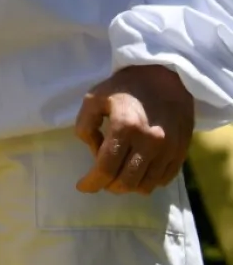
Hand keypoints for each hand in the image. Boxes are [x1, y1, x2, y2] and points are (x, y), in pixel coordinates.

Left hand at [74, 64, 193, 194]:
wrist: (166, 77)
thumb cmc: (126, 87)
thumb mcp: (94, 98)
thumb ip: (86, 126)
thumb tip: (93, 153)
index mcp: (125, 127)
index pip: (106, 167)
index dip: (92, 182)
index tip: (83, 187)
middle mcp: (149, 142)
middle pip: (126, 181)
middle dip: (108, 185)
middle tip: (100, 179)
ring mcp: (168, 150)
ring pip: (145, 185)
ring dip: (128, 186)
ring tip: (117, 176)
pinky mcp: (180, 153)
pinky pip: (162, 180)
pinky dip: (146, 182)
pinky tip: (137, 171)